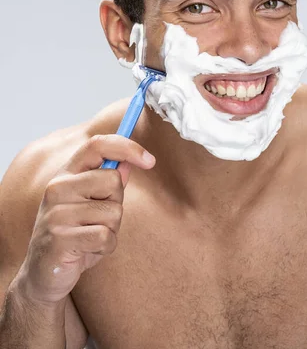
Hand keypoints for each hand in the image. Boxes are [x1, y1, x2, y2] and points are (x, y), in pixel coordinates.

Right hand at [14, 134, 155, 304]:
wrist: (43, 274)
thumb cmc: (73, 234)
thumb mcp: (90, 204)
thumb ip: (107, 182)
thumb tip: (128, 162)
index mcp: (65, 174)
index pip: (97, 145)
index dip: (127, 147)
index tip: (150, 160)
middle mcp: (57, 188)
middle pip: (113, 180)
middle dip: (116, 203)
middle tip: (97, 219)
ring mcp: (57, 213)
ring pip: (113, 212)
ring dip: (111, 229)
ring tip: (90, 237)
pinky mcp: (61, 239)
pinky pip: (106, 236)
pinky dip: (106, 247)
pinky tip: (88, 251)